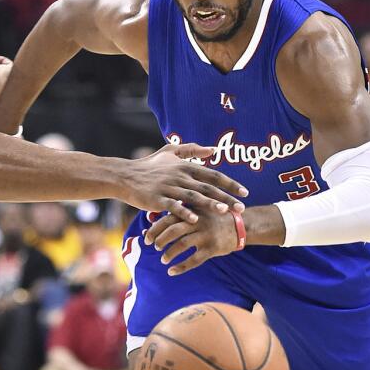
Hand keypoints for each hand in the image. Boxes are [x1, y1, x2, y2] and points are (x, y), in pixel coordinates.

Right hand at [120, 143, 246, 224]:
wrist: (124, 175)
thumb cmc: (149, 166)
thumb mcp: (170, 152)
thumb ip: (192, 149)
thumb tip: (213, 149)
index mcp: (185, 166)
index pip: (213, 175)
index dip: (230, 183)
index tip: (245, 192)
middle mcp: (180, 175)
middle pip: (208, 187)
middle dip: (227, 197)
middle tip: (242, 208)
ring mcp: (168, 187)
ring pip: (194, 196)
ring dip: (210, 204)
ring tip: (225, 212)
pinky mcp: (157, 199)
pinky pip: (174, 206)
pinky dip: (185, 212)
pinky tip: (196, 220)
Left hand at [145, 207, 241, 275]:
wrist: (241, 225)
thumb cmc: (214, 218)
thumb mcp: (198, 210)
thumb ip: (178, 213)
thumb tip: (150, 221)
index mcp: (193, 211)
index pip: (168, 218)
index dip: (155, 229)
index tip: (146, 238)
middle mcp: (198, 221)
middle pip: (174, 230)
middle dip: (160, 240)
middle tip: (154, 247)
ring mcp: (206, 235)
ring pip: (182, 245)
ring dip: (169, 253)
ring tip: (163, 259)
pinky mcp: (213, 248)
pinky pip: (194, 260)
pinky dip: (181, 267)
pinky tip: (172, 272)